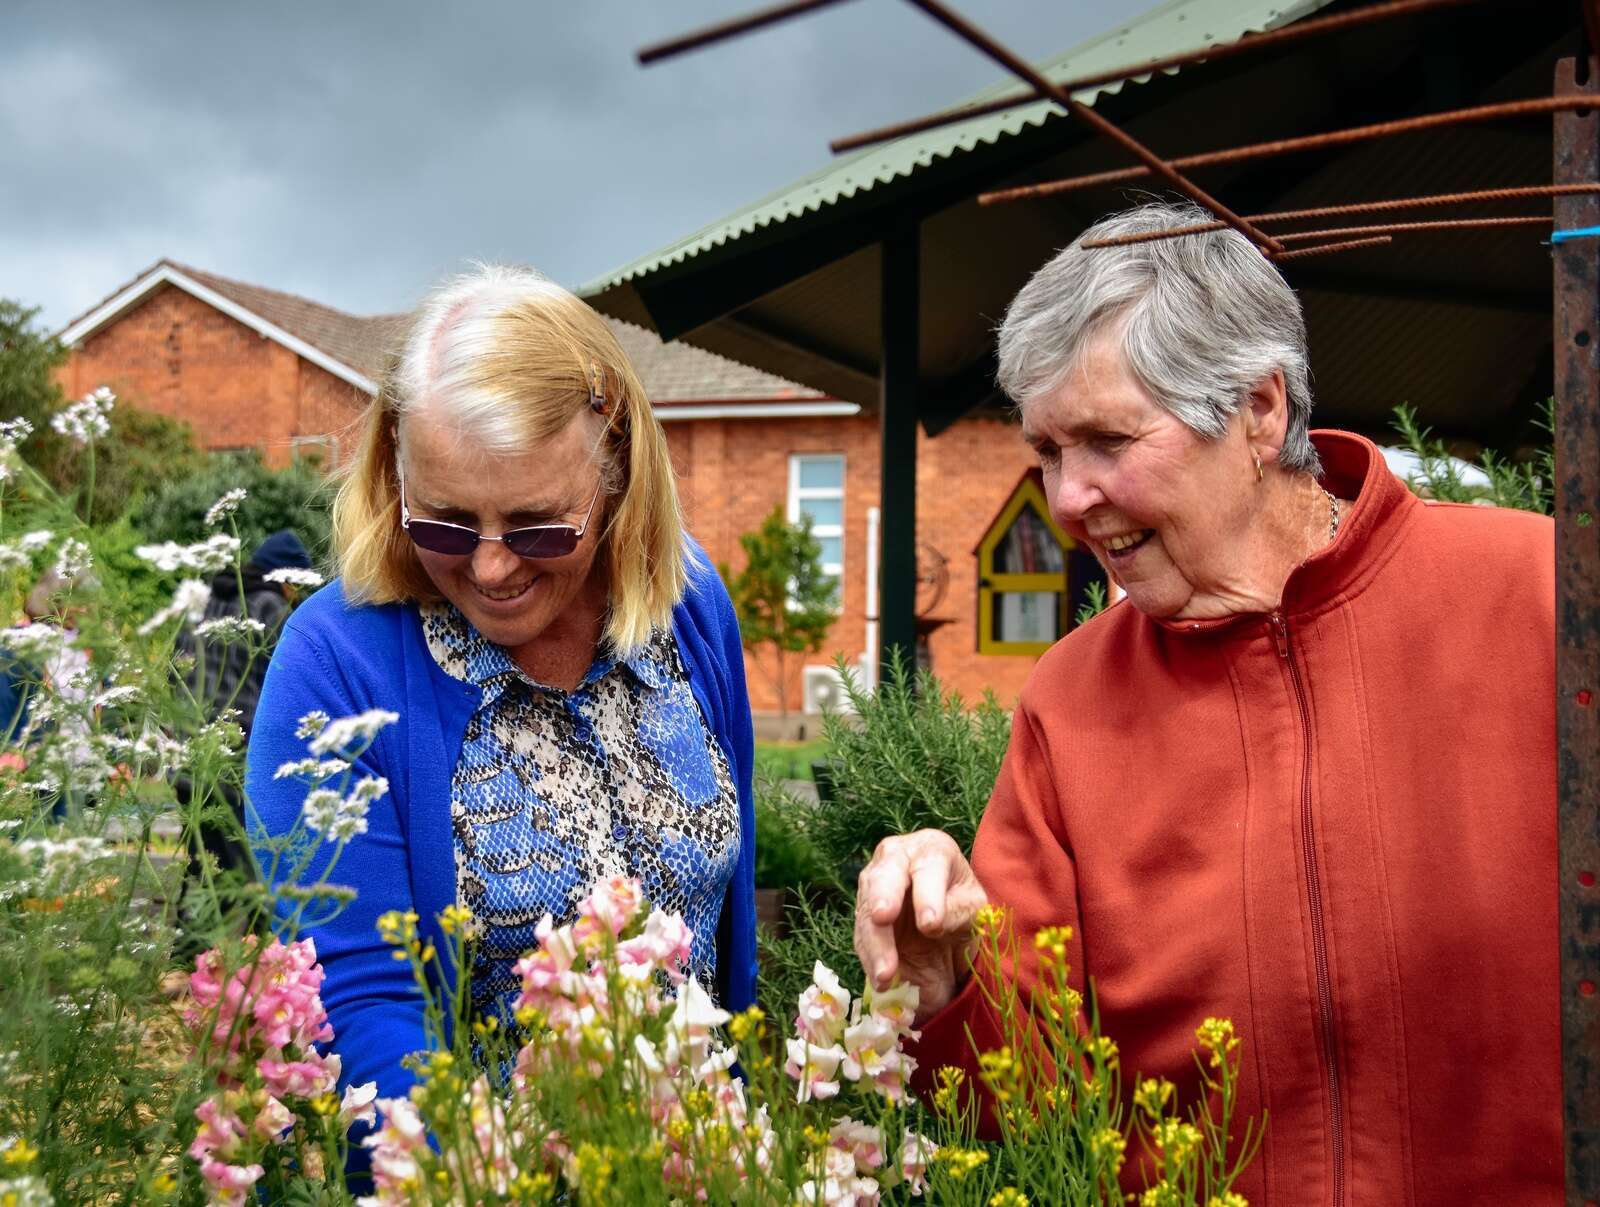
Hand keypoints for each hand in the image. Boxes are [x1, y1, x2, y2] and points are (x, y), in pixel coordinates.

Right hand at [854, 829, 989, 1023]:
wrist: (947, 932)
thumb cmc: (963, 909)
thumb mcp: (973, 910)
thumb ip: (955, 911)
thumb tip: (929, 923)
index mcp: (932, 849)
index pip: (928, 867)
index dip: (928, 894)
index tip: (930, 924)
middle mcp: (896, 858)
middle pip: (885, 875)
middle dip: (883, 896)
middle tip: (882, 917)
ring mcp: (873, 884)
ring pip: (867, 911)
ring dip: (876, 943)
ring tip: (886, 973)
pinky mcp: (862, 915)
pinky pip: (862, 938)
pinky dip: (871, 961)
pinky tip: (882, 980)